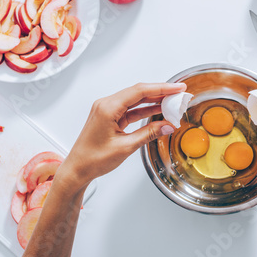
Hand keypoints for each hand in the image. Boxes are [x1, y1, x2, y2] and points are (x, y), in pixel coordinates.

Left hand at [57, 82, 186, 190]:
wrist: (77, 169)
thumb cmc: (93, 159)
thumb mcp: (126, 147)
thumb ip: (148, 134)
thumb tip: (166, 126)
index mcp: (108, 108)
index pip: (139, 91)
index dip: (161, 88)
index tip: (176, 88)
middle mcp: (106, 105)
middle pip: (138, 92)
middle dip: (160, 92)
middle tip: (178, 93)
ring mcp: (107, 110)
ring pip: (135, 100)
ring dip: (154, 101)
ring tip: (172, 102)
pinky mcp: (110, 117)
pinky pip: (131, 109)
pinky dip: (145, 110)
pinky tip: (158, 111)